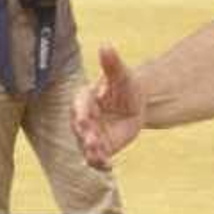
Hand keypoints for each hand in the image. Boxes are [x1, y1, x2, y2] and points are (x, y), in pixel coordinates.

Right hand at [71, 45, 144, 169]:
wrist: (134, 103)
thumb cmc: (124, 85)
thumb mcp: (121, 74)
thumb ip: (112, 63)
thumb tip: (106, 46)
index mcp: (84, 99)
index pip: (79, 107)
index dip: (81, 114)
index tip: (85, 120)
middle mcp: (83, 119)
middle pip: (80, 130)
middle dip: (86, 136)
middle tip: (93, 142)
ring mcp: (90, 135)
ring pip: (86, 146)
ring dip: (91, 152)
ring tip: (100, 158)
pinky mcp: (101, 147)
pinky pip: (97, 158)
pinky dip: (101, 164)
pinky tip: (108, 167)